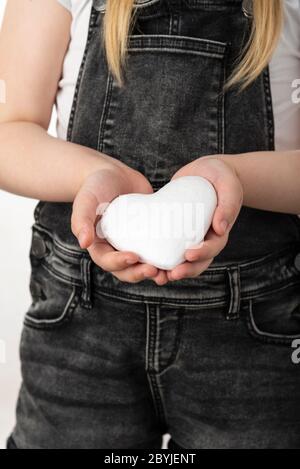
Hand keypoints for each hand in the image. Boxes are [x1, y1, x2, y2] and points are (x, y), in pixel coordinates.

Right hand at [71, 163, 168, 283]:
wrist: (115, 174)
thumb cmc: (96, 186)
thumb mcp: (86, 199)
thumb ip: (81, 219)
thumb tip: (83, 243)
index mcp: (99, 246)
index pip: (107, 261)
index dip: (120, 263)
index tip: (133, 256)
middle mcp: (116, 249)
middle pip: (126, 270)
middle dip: (139, 273)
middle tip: (154, 270)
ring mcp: (134, 245)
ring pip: (143, 266)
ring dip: (154, 273)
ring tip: (167, 273)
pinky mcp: (149, 238)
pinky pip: (157, 252)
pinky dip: (165, 258)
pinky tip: (179, 258)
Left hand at [167, 156, 242, 280]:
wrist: (206, 172)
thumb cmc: (221, 176)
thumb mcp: (228, 184)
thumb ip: (228, 204)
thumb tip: (220, 228)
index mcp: (219, 232)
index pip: (213, 248)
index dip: (202, 254)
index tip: (189, 255)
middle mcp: (204, 238)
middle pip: (197, 262)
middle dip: (185, 270)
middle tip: (172, 274)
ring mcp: (189, 237)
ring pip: (181, 260)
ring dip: (171, 270)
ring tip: (158, 276)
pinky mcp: (175, 231)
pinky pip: (167, 247)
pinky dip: (159, 256)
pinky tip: (147, 261)